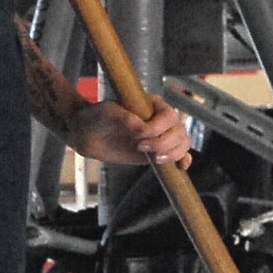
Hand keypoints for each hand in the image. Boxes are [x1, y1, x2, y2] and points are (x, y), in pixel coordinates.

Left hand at [72, 97, 191, 169]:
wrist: (89, 134)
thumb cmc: (97, 118)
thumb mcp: (107, 113)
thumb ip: (125, 119)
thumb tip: (142, 129)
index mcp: (153, 104)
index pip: (169, 116)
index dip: (158, 128)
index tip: (139, 136)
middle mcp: (161, 119)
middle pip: (179, 132)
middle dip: (163, 143)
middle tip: (141, 148)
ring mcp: (161, 136)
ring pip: (182, 144)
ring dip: (172, 154)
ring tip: (154, 159)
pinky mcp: (159, 151)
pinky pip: (179, 155)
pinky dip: (183, 160)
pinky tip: (180, 167)